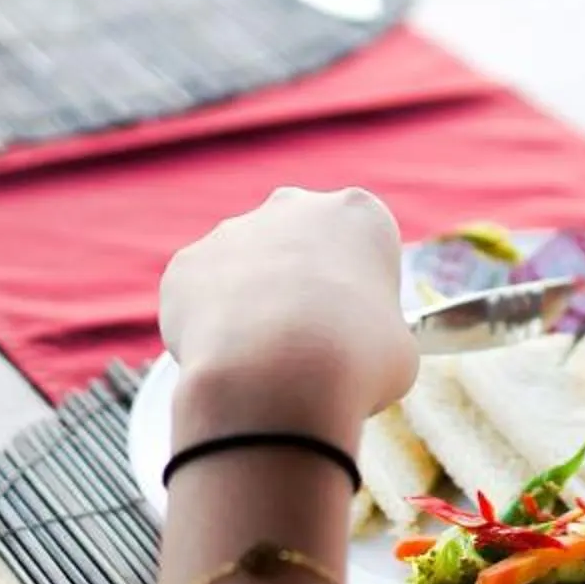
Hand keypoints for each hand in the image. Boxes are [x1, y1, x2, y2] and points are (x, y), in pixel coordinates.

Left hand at [160, 187, 418, 448]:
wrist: (278, 377)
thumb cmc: (355, 360)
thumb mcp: (397, 348)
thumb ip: (374, 330)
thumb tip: (356, 349)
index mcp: (358, 214)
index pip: (359, 246)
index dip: (357, 294)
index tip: (352, 331)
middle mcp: (293, 206)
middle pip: (297, 242)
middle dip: (297, 282)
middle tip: (303, 340)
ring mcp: (233, 230)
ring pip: (244, 268)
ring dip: (251, 303)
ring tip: (259, 359)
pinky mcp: (187, 263)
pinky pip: (199, 296)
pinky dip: (208, 326)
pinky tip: (224, 359)